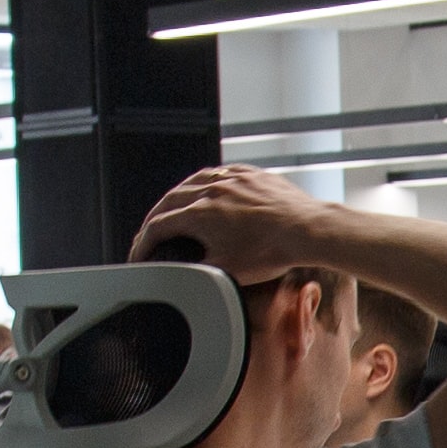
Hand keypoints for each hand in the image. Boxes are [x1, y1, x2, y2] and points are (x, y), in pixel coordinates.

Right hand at [128, 162, 342, 282]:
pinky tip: (208, 188)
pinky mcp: (251, 174)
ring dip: (177, 196)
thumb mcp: (226, 272)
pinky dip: (205, 182)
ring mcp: (232, 177)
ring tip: (173, 208)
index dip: (143, 243)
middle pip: (169, 200)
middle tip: (149, 231)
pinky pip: (219, 172)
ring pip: (192, 181)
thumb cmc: (271, 251)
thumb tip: (181, 275)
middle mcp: (211, 189)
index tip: (140, 254)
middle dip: (154, 218)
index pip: (158, 227)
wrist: (306, 229)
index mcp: (199, 213)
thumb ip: (196, 271)